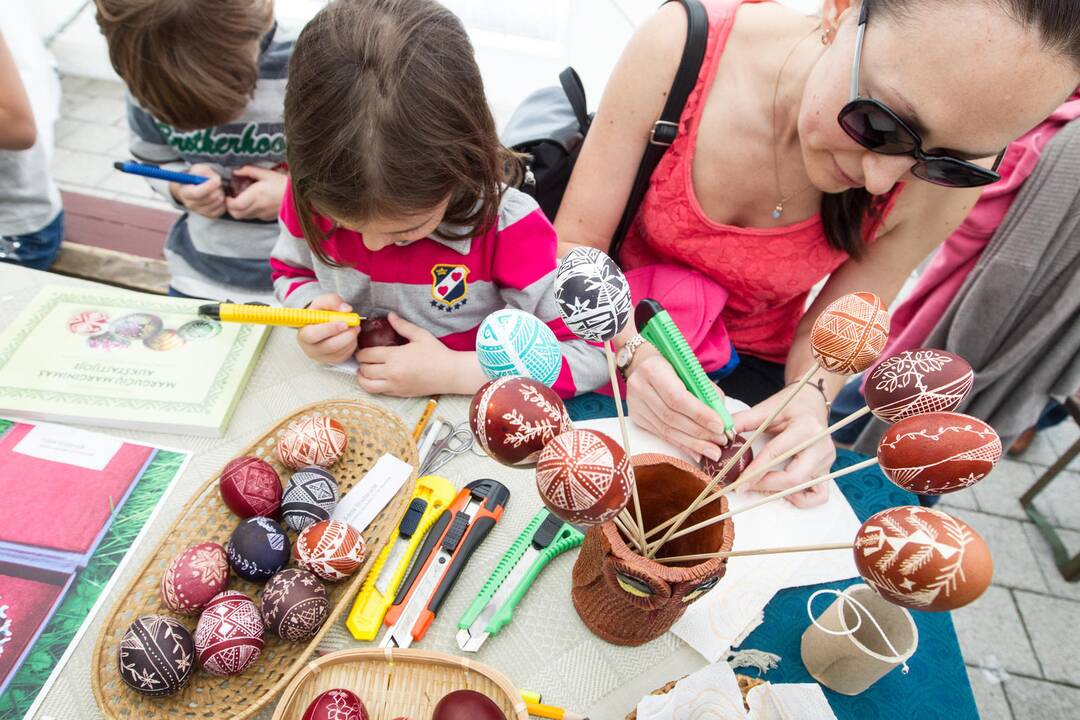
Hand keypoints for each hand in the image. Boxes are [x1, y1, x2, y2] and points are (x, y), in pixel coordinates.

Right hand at [171, 164, 225, 217]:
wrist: (196, 187)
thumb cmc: (196, 177)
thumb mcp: (198, 169)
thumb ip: (205, 172)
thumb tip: (216, 180)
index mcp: (185, 192)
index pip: (197, 193)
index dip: (209, 187)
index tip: (217, 181)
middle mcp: (190, 204)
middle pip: (210, 198)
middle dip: (217, 188)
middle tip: (217, 183)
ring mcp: (200, 211)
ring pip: (218, 202)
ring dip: (221, 194)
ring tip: (216, 189)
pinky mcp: (209, 215)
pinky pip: (222, 209)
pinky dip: (223, 202)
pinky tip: (218, 196)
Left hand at [225, 165, 287, 220]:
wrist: (298, 196)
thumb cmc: (284, 183)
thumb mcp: (267, 173)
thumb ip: (249, 170)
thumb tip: (236, 171)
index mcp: (256, 195)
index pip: (236, 205)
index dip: (228, 202)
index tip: (228, 195)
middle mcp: (258, 206)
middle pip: (237, 214)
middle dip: (230, 208)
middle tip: (231, 199)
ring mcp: (263, 214)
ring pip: (244, 217)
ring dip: (239, 210)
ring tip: (241, 201)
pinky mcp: (267, 217)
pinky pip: (253, 216)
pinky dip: (249, 212)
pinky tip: (253, 204)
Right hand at [296, 294, 359, 363]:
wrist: (320, 325)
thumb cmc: (319, 314)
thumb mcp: (322, 302)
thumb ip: (332, 301)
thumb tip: (346, 309)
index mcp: (303, 333)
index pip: (313, 335)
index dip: (330, 329)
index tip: (344, 323)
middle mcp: (310, 348)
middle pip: (329, 346)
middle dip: (345, 336)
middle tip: (355, 326)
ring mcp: (321, 357)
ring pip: (339, 352)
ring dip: (351, 339)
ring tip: (355, 328)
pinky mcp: (332, 361)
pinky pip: (345, 356)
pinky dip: (352, 345)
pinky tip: (351, 336)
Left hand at [354, 314, 465, 396]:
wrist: (450, 374)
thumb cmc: (437, 353)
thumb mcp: (420, 335)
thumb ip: (402, 325)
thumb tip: (390, 316)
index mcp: (395, 357)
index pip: (367, 355)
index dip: (361, 352)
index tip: (362, 349)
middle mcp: (392, 373)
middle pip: (365, 369)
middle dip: (361, 363)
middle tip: (363, 358)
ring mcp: (395, 385)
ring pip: (368, 385)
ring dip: (362, 378)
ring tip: (364, 371)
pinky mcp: (400, 394)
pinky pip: (379, 392)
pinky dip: (372, 386)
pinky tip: (375, 379)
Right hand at [624, 344, 729, 461]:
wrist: (643, 364)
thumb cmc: (673, 367)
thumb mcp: (690, 371)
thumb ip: (707, 393)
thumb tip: (723, 420)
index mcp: (653, 370)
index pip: (677, 398)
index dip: (699, 414)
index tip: (720, 426)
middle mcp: (639, 387)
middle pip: (671, 417)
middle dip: (699, 433)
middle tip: (720, 442)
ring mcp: (635, 404)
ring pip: (666, 430)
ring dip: (692, 443)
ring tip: (712, 451)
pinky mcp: (635, 417)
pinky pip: (661, 435)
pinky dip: (681, 445)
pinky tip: (696, 453)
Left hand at [732, 385, 834, 507]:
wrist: (811, 402)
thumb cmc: (789, 405)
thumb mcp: (766, 409)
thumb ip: (742, 421)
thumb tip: (722, 436)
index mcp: (805, 427)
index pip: (777, 454)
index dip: (756, 472)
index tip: (739, 483)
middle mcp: (820, 445)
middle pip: (794, 478)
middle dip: (765, 485)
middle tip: (745, 486)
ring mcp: (827, 459)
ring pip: (804, 488)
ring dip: (779, 492)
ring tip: (761, 485)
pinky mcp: (828, 468)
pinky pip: (819, 495)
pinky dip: (801, 498)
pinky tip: (785, 490)